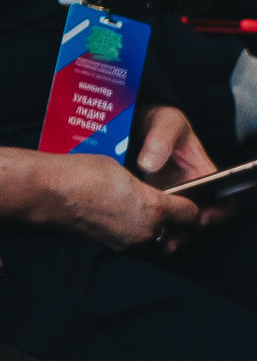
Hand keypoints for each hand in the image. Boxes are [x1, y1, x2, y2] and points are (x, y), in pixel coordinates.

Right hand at [35, 151, 205, 251]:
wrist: (46, 191)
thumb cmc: (82, 173)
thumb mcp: (123, 173)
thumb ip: (147, 189)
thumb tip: (151, 196)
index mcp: (154, 208)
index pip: (191, 214)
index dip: (190, 203)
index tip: (185, 197)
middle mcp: (145, 231)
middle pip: (173, 228)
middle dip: (169, 216)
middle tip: (157, 199)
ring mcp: (127, 242)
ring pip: (152, 235)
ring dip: (148, 223)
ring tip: (131, 205)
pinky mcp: (110, 247)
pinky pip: (131, 239)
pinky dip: (129, 228)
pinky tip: (114, 212)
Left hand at [130, 106, 240, 229]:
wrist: (142, 118)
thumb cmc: (163, 121)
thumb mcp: (166, 124)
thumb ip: (159, 142)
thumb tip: (148, 166)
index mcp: (204, 173)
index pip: (223, 202)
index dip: (217, 214)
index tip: (199, 218)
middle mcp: (192, 188)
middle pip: (198, 219)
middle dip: (187, 232)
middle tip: (169, 240)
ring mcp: (173, 193)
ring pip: (177, 221)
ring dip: (169, 233)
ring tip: (155, 241)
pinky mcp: (154, 195)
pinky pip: (157, 215)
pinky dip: (151, 223)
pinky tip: (137, 228)